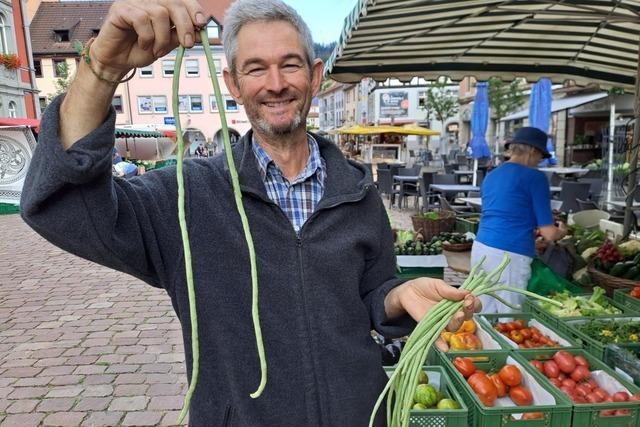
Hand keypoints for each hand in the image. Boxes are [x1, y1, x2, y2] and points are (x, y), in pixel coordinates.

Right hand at [90, 0, 208, 79]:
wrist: (118, 61)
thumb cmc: (140, 49)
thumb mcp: (166, 44)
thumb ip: (180, 36)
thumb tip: (200, 32)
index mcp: (161, 5)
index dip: (194, 9)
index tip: (202, 24)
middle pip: (173, 3)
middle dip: (184, 25)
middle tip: (187, 44)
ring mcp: (134, 2)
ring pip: (159, 13)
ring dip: (162, 37)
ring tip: (156, 50)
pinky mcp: (121, 9)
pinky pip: (141, 19)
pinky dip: (147, 37)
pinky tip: (144, 44)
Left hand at [385, 278, 481, 349]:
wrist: (408, 292)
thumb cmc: (425, 287)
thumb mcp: (437, 285)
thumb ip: (450, 290)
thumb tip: (466, 292)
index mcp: (458, 301)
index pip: (473, 304)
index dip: (474, 302)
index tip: (470, 297)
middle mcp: (453, 313)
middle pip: (466, 316)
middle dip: (468, 311)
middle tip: (465, 305)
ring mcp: (443, 321)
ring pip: (455, 326)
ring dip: (458, 322)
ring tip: (457, 316)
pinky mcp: (432, 327)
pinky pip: (438, 338)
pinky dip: (441, 344)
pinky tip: (444, 348)